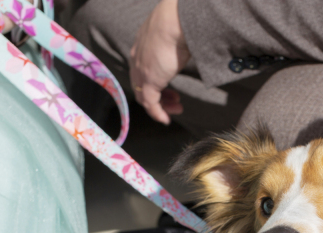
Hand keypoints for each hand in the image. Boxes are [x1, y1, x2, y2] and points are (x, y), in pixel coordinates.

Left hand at [130, 0, 189, 124]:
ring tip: (175, 109)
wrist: (175, 23)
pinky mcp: (148, 81)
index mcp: (141, 47)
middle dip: (158, 97)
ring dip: (160, 107)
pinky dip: (157, 113)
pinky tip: (166, 119)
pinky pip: (150, 104)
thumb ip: (174, 46)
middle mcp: (137, 60)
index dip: (154, 82)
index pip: (142, 71)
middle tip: (174, 101)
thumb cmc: (179, 25)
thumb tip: (185, 48)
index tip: (169, 88)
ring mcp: (141, 71)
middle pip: (141, 86)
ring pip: (144, 97)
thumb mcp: (173, 36)